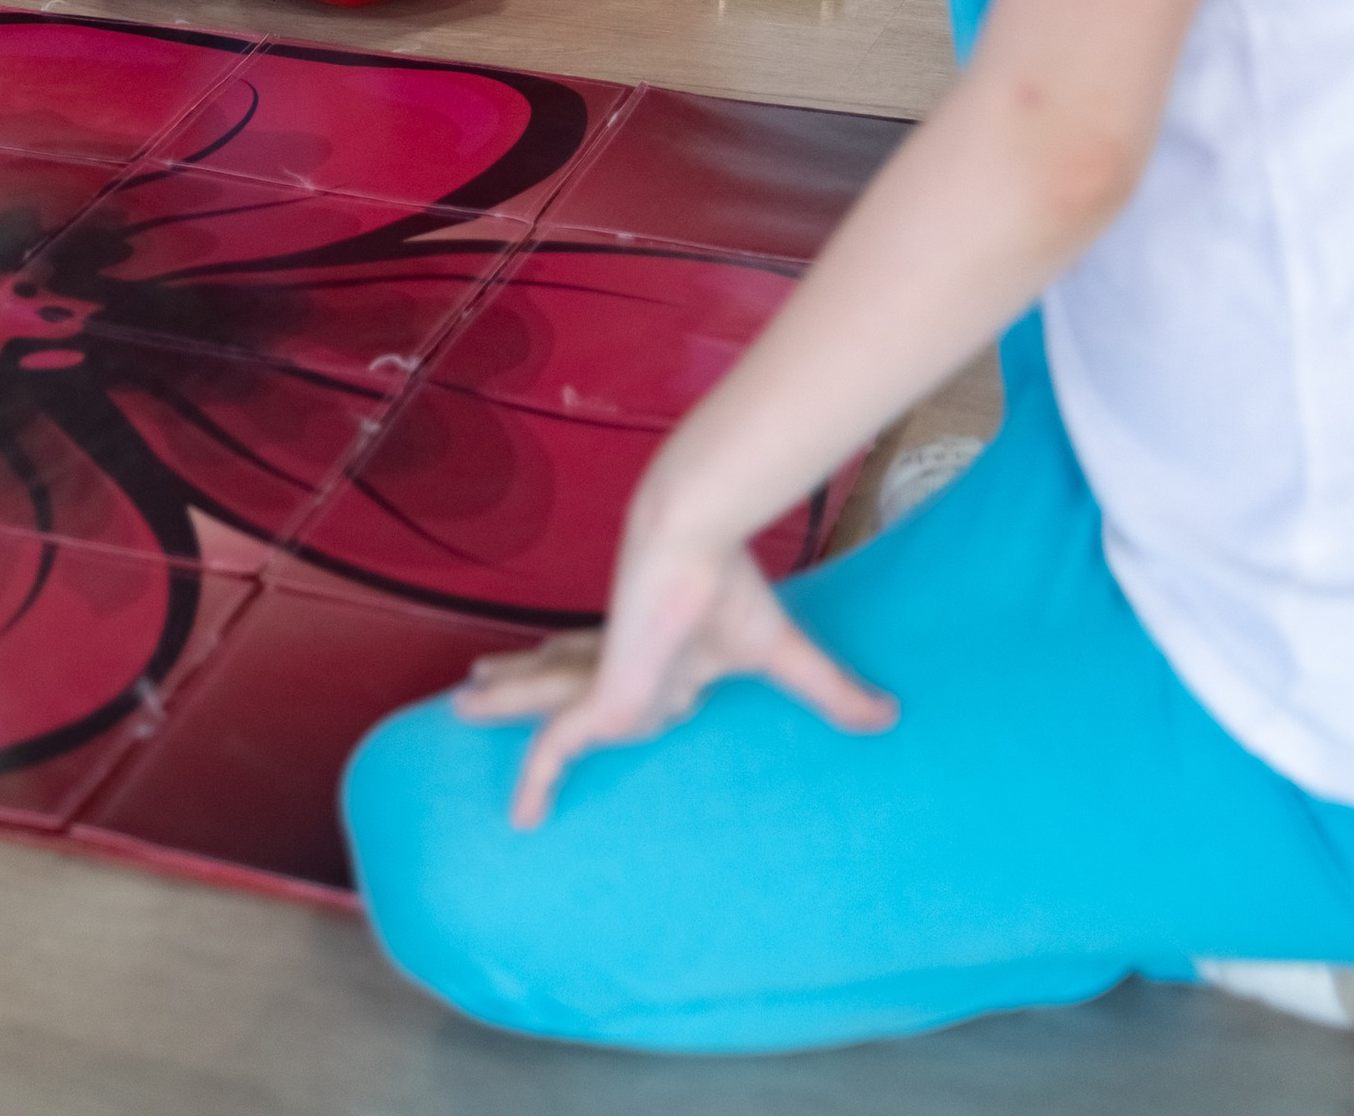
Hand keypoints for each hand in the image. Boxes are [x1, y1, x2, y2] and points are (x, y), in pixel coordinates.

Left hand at [453, 528, 893, 829]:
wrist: (694, 535)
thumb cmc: (728, 584)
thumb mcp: (781, 653)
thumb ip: (827, 690)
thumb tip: (891, 715)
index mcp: (656, 658)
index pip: (614, 672)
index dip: (592, 679)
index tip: (583, 691)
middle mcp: (621, 666)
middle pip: (561, 677)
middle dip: (526, 681)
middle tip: (483, 687)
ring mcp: (606, 682)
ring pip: (542, 698)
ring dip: (505, 700)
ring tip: (461, 701)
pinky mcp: (601, 699)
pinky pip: (557, 748)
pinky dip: (537, 779)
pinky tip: (518, 817)